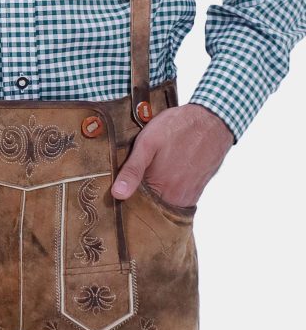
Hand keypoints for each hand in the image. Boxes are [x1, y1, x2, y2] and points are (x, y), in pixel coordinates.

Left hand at [112, 103, 234, 208]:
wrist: (213, 120)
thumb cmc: (178, 127)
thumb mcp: (148, 143)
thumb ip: (132, 170)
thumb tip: (117, 194)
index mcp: (159, 189)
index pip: (135, 207)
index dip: (126, 200)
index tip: (116, 194)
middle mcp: (175, 198)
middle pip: (150, 209)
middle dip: (139, 202)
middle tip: (134, 185)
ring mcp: (187, 197)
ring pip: (163, 207)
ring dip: (154, 199)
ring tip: (150, 180)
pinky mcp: (196, 192)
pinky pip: (177, 203)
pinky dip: (168, 196)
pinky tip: (165, 180)